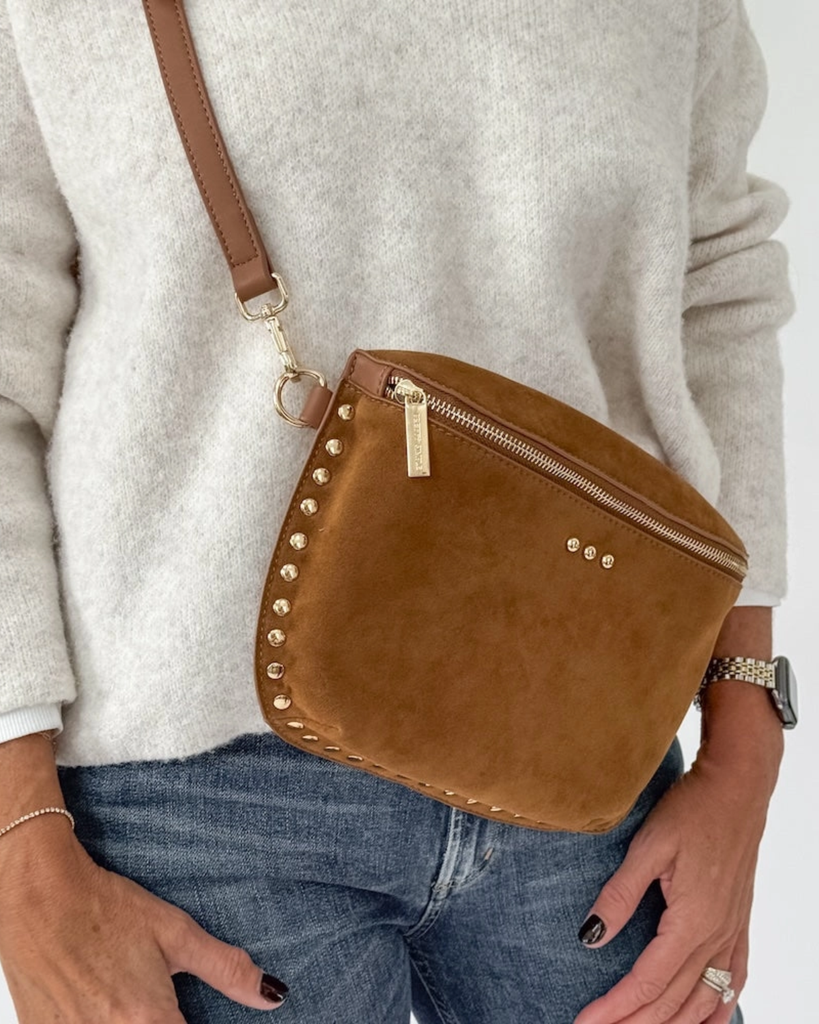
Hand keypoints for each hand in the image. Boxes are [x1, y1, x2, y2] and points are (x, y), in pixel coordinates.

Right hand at [0, 824, 288, 1021]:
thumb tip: (272, 996)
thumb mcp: (176, 933)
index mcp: (149, 1022)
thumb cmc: (106, 910)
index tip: (191, 1011)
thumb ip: (226, 970)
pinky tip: (106, 998)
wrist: (38, 897)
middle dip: (167, 1023)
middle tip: (162, 996)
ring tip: (132, 993)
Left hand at [572, 747, 775, 1023]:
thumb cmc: (691, 810)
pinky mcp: (739, 921)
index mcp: (691, 922)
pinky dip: (718, 1010)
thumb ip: (620, 894)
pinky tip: (706, 1019)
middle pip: (674, 1001)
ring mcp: (732, 931)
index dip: (616, 1009)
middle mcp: (716, 936)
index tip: (585, 1023)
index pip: (648, 983)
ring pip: (706, 1000)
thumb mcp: (648, 847)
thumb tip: (591, 936)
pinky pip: (734, 980)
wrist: (737, 788)